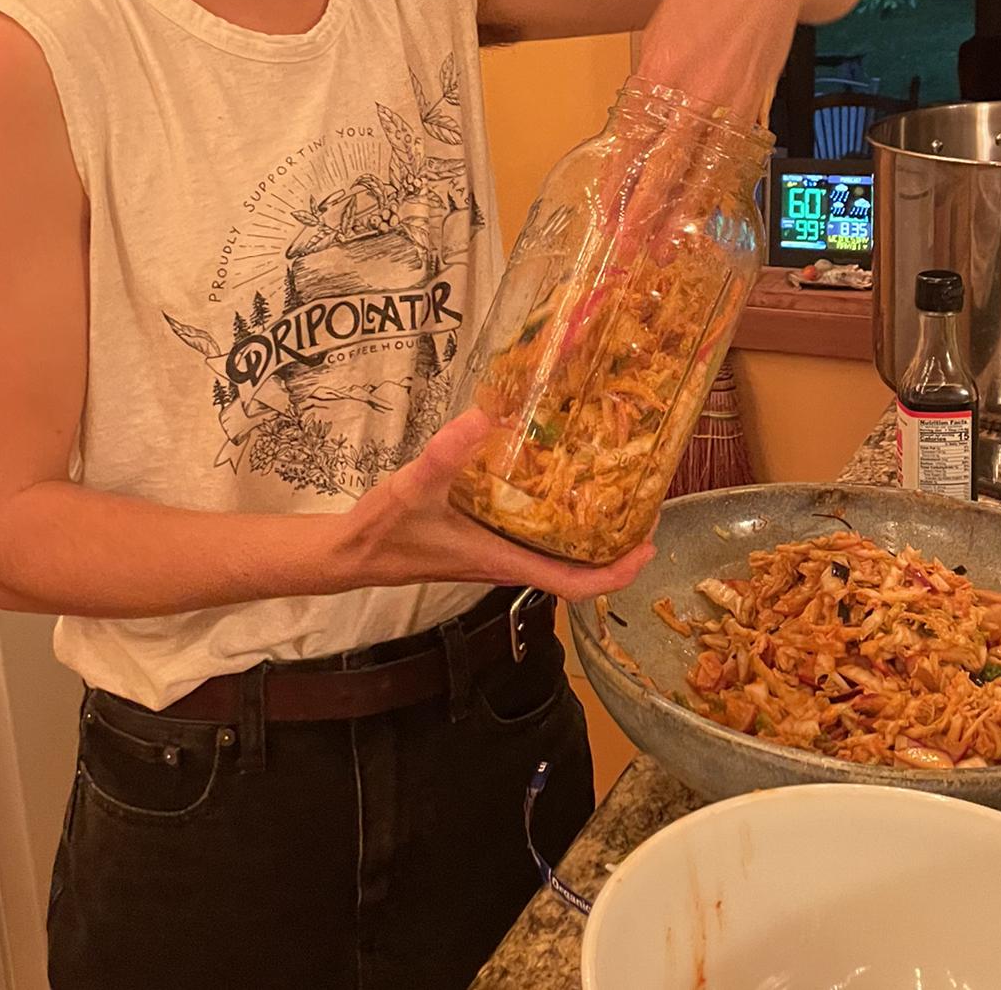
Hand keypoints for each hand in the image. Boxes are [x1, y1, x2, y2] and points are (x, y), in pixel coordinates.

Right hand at [339, 410, 656, 601]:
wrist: (352, 554)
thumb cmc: (385, 531)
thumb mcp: (414, 487)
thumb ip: (446, 454)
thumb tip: (483, 415)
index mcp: (502, 560)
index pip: (575, 585)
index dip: (618, 573)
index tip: (648, 544)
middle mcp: (506, 565)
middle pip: (576, 572)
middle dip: (615, 548)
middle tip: (642, 506)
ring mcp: (495, 558)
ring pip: (556, 558)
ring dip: (588, 537)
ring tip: (610, 492)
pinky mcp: (482, 547)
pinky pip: (534, 544)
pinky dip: (556, 525)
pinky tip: (553, 488)